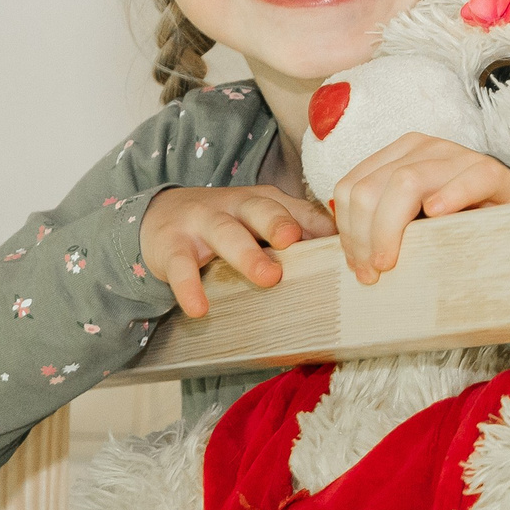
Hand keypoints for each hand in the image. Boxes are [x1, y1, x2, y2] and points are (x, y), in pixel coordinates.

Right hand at [141, 185, 333, 317]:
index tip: (344, 245)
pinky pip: (181, 266)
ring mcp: (202, 223)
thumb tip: (349, 253)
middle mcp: (236, 207)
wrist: (161, 215)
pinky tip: (199, 307)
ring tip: (267, 278)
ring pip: (226, 233)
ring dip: (247, 254)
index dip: (319, 226)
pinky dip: (189, 287)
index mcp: (265, 202)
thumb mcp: (261, 220)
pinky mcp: (171, 246)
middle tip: (295, 242)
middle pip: (261, 210)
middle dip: (279, 224)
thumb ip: (301, 231)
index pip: (296, 210)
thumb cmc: (226, 222)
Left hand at [329, 134, 509, 283]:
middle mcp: (424, 149)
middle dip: (363, 235)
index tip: (358, 266)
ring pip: (405, 182)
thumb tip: (351, 259)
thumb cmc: (460, 228)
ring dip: (390, 228)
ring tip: (392, 262)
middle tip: (372, 273)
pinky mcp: (493, 171)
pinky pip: (468, 178)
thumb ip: (384, 229)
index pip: (351, 187)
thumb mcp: (415, 225)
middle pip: (370, 188)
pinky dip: (450, 195)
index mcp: (398, 158)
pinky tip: (437, 216)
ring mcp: (457, 156)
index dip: (346, 229)